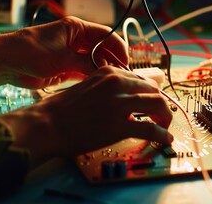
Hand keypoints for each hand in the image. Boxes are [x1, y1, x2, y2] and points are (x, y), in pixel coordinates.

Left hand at [0, 16, 127, 94]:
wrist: (5, 63)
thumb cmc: (30, 51)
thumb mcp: (62, 57)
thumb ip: (85, 63)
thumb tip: (105, 71)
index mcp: (75, 28)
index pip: (105, 34)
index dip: (118, 46)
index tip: (126, 60)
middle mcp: (75, 40)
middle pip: (102, 49)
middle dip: (113, 60)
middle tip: (123, 76)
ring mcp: (70, 55)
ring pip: (94, 61)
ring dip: (103, 71)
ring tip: (114, 83)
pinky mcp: (64, 68)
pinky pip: (84, 72)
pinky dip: (92, 78)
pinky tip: (100, 86)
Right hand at [0, 66, 173, 166]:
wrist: (46, 124)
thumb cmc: (62, 109)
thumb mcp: (89, 87)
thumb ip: (109, 88)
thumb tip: (126, 96)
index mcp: (109, 72)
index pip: (142, 80)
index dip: (151, 93)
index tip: (154, 103)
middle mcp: (117, 83)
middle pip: (154, 90)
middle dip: (162, 105)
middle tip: (162, 116)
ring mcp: (119, 103)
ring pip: (158, 105)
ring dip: (165, 117)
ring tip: (165, 127)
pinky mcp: (119, 125)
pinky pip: (150, 129)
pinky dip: (161, 135)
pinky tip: (164, 140)